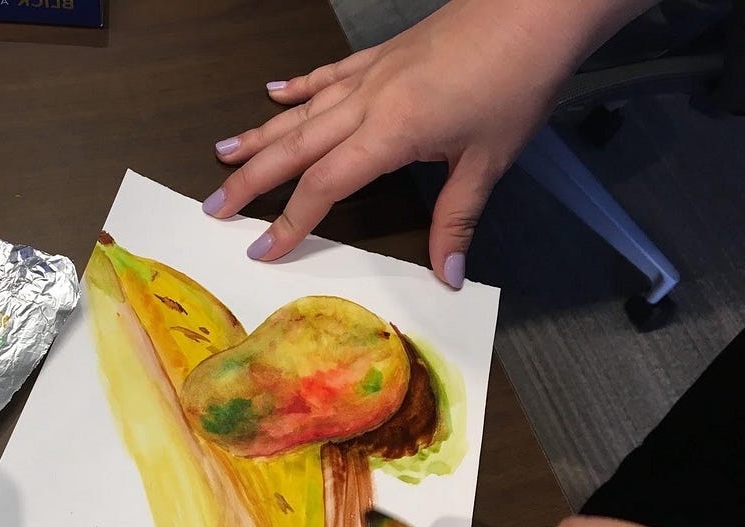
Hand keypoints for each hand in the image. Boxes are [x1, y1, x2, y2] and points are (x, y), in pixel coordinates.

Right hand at [203, 0, 654, 286]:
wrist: (534, 7)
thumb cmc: (516, 82)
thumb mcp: (488, 160)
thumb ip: (457, 219)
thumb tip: (447, 278)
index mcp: (389, 133)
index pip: (324, 185)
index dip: (289, 222)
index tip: (260, 249)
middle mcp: (366, 103)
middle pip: (295, 147)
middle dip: (250, 181)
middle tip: (212, 206)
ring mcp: (370, 75)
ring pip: (301, 111)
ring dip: (259, 135)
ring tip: (223, 153)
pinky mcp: (381, 56)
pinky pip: (326, 75)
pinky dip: (296, 86)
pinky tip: (272, 93)